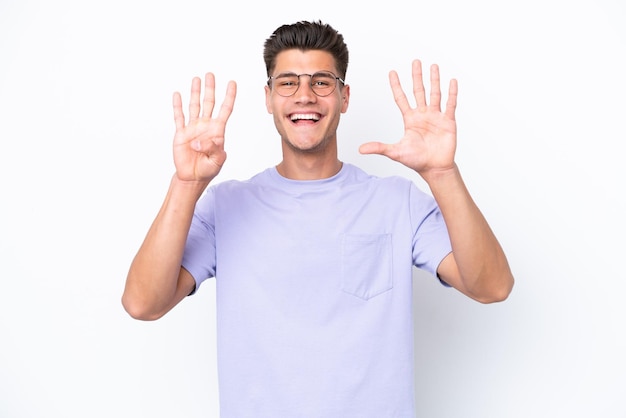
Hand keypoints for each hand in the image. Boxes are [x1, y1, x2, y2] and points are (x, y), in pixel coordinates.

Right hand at [172, 73, 236, 182]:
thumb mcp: (217, 161)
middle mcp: (205, 126)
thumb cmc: (208, 169)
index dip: (229, 96)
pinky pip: (179, 117)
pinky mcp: (181, 133)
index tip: (232, 83)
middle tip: (210, 74)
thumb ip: (213, 150)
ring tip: (196, 79)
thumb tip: (199, 142)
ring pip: (194, 106)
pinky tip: (177, 95)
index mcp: (217, 131)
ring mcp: (193, 128)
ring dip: (195, 92)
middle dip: (210, 89)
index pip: (225, 109)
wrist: (193, 177)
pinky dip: (177, 106)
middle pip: (209, 103)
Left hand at [359, 60, 457, 178]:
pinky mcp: (448, 121)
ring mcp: (436, 117)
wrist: (434, 168)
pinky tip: (451, 81)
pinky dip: (451, 93)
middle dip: (417, 76)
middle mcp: (423, 115)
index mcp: (410, 119)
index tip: (392, 72)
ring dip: (434, 80)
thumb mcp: (395, 152)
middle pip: (419, 91)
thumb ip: (379, 148)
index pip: (401, 98)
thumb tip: (360, 149)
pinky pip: (450, 104)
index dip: (396, 86)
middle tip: (415, 61)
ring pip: (435, 94)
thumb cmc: (416, 160)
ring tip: (433, 66)